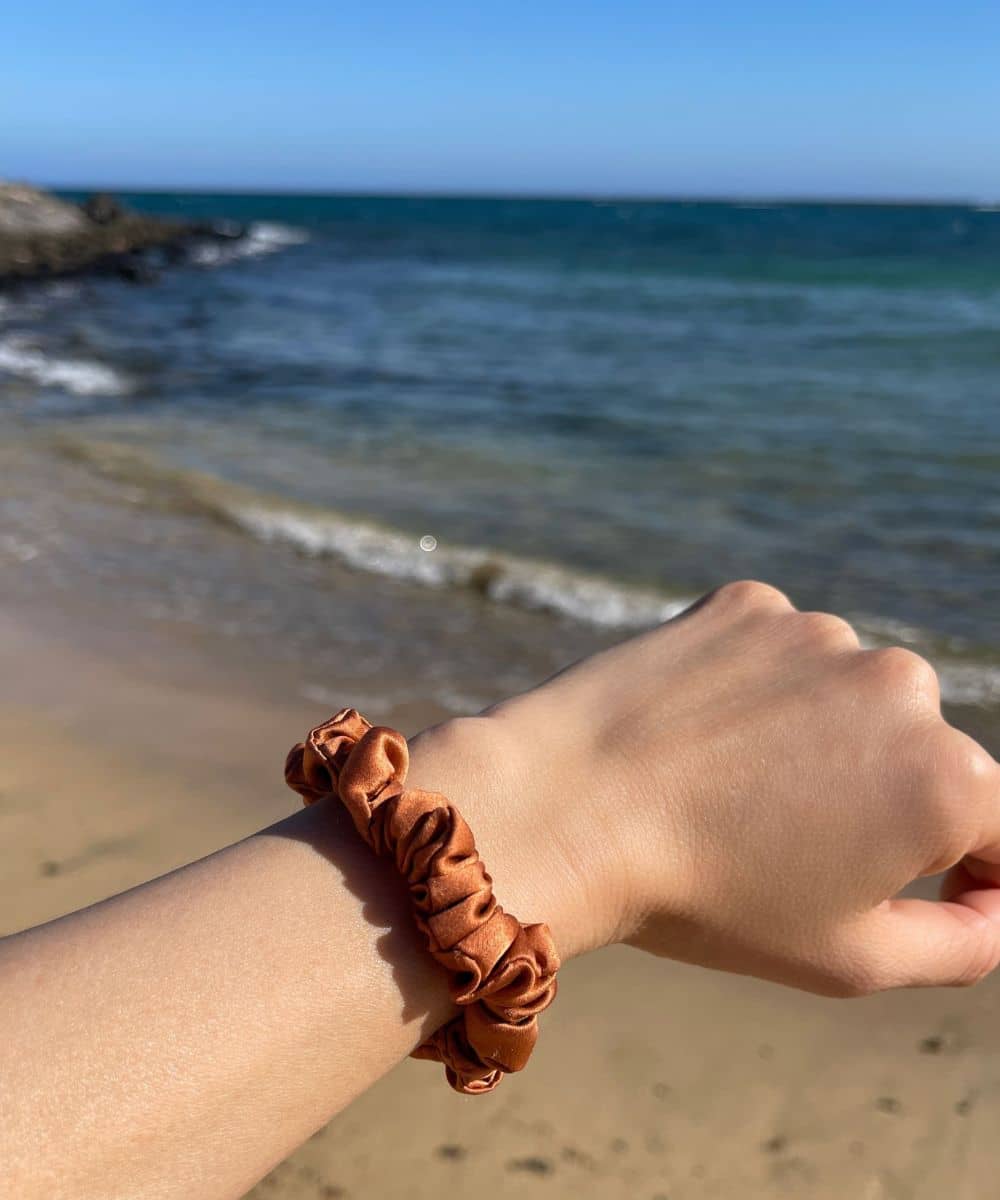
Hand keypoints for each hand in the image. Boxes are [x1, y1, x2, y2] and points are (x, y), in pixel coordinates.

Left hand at [412, 581, 999, 995]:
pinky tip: (701, 731)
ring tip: (730, 786)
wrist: (568, 809)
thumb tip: (997, 908)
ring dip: (812, 738)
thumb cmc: (709, 898)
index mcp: (948, 779)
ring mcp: (820, 632)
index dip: (967, 873)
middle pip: (917, 754)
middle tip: (783, 841)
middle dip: (877, 800)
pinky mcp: (749, 604)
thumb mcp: (850, 959)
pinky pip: (776, 653)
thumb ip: (962, 944)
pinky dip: (754, 689)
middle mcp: (900, 686)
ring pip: (843, 697)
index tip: (897, 891)